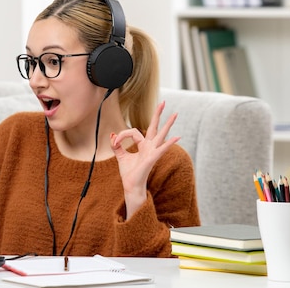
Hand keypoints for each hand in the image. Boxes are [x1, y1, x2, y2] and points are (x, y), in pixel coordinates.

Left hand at [110, 101, 179, 218]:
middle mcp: (150, 146)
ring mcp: (152, 151)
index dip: (122, 135)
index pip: (133, 131)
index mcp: (143, 145)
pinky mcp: (152, 158)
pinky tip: (177, 137)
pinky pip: (161, 149)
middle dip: (158, 114)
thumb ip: (117, 145)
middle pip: (155, 127)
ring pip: (161, 135)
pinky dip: (169, 144)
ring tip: (175, 114)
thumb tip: (112, 135)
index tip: (114, 141)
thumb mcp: (120, 156)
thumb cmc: (129, 173)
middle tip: (164, 102)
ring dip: (168, 124)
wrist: (131, 185)